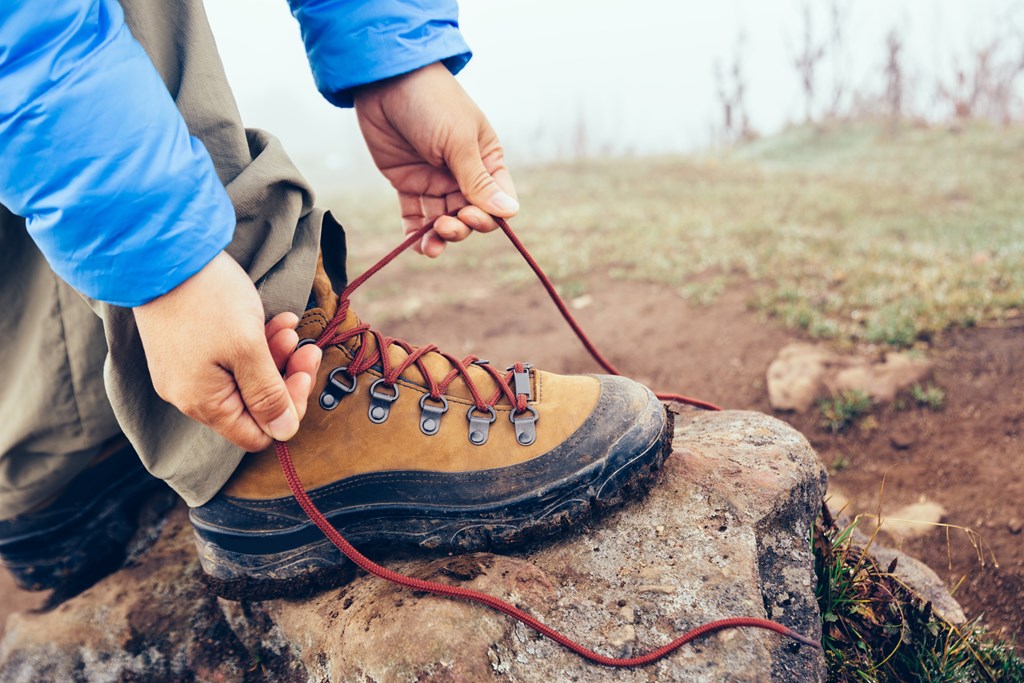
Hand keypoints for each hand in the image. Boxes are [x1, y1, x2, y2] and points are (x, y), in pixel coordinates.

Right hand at [134, 252, 321, 450]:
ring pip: (246, 377)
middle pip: (253, 404)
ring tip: (289, 328)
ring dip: (275, 354)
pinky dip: (257, 341)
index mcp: (204, 402)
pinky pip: (231, 357)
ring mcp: (188, 370)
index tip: (304, 376)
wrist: (165, 253)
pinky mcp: (189, 348)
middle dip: (286, 375)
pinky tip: (277, 320)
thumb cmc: (208, 299)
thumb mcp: (247, 348)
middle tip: (306, 347)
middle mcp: (191, 394)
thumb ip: (267, 394)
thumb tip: (283, 432)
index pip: (256, 434)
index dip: (287, 410)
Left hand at [355, 62, 517, 256]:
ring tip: (431, 246)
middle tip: (446, 224)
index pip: (498, 200)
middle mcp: (463, 174)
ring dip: (440, 237)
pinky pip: (415, 215)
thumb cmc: (431, 103)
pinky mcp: (408, 182)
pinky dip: (416, 233)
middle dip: (462, 227)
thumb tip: (509, 213)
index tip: (471, 215)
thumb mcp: (458, 141)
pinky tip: (416, 246)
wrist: (385, 81)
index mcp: (486, 160)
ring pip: (443, 220)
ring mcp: (434, 179)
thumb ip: (478, 180)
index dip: (490, 216)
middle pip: (471, 215)